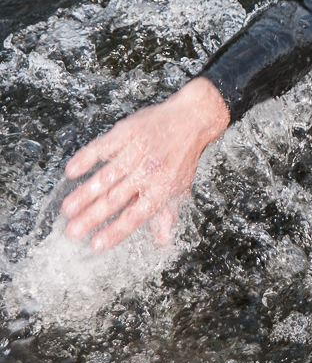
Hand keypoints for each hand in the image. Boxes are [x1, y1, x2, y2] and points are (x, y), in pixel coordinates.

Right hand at [60, 77, 230, 250]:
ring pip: (107, 176)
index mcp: (162, 188)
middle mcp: (149, 171)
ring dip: (85, 194)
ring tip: (67, 209)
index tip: (96, 244)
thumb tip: (162, 243)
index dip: (116, 231)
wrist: (192, 118)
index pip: (136, 215)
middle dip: (92, 217)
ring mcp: (137, 151)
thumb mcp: (179, 187)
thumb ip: (166, 215)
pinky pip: (103, 147)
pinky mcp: (128, 132)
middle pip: (116, 199)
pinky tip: (72, 171)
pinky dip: (86, 158)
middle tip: (72, 231)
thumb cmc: (182, 156)